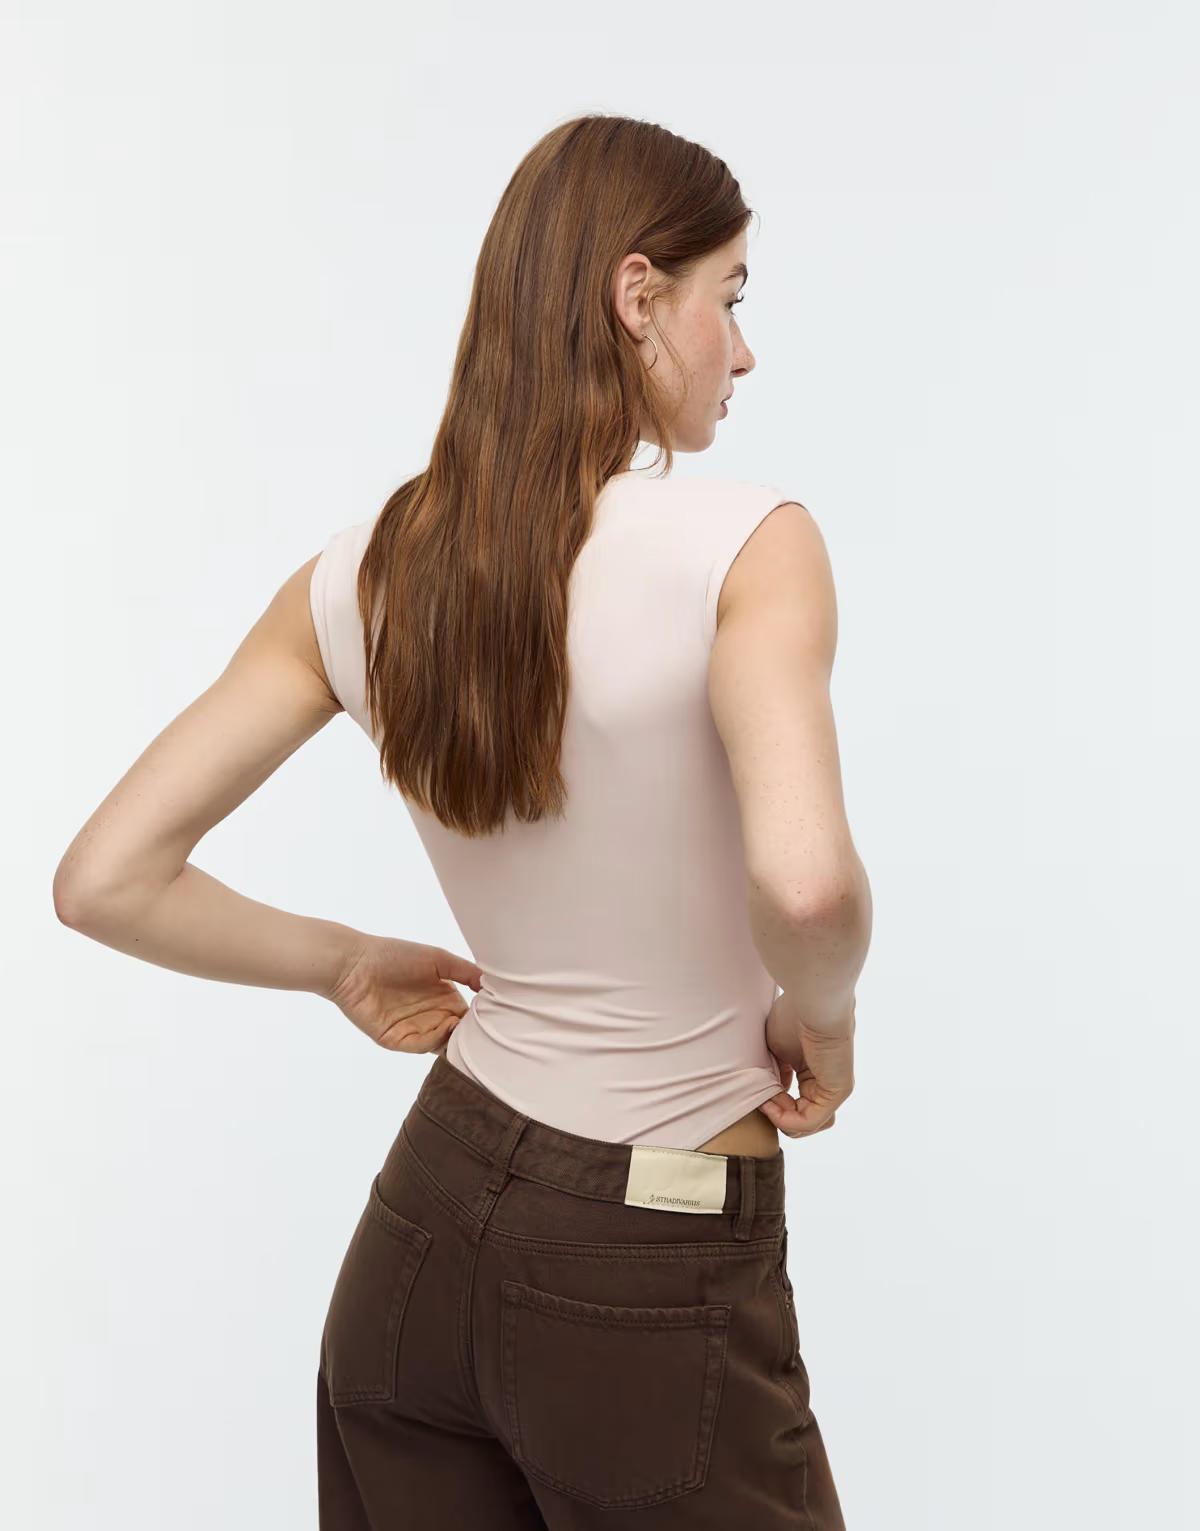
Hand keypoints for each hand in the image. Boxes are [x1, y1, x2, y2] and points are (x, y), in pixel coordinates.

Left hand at [328, 934, 483, 1054]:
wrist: (354, 963)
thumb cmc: (394, 955)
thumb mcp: (437, 958)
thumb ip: (466, 971)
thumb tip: (492, 985)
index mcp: (442, 998)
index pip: (467, 1016)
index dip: (480, 1019)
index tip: (497, 1018)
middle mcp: (429, 1016)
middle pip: (457, 1034)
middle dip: (470, 1035)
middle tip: (486, 1031)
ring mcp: (412, 1029)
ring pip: (441, 1043)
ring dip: (454, 1039)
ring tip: (466, 1028)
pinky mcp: (394, 1039)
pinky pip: (419, 1046)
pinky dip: (434, 1040)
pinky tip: (443, 1027)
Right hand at [758, 992, 854, 1138]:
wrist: (814, 1002)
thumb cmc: (794, 1015)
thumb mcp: (776, 1049)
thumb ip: (775, 1073)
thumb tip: (768, 1093)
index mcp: (813, 1073)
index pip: (794, 1105)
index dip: (771, 1103)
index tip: (755, 1088)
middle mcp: (825, 1083)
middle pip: (801, 1118)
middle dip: (776, 1113)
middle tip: (760, 1097)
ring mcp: (834, 1089)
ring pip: (808, 1125)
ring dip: (782, 1120)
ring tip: (767, 1101)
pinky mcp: (837, 1092)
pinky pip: (810, 1121)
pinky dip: (786, 1119)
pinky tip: (770, 1103)